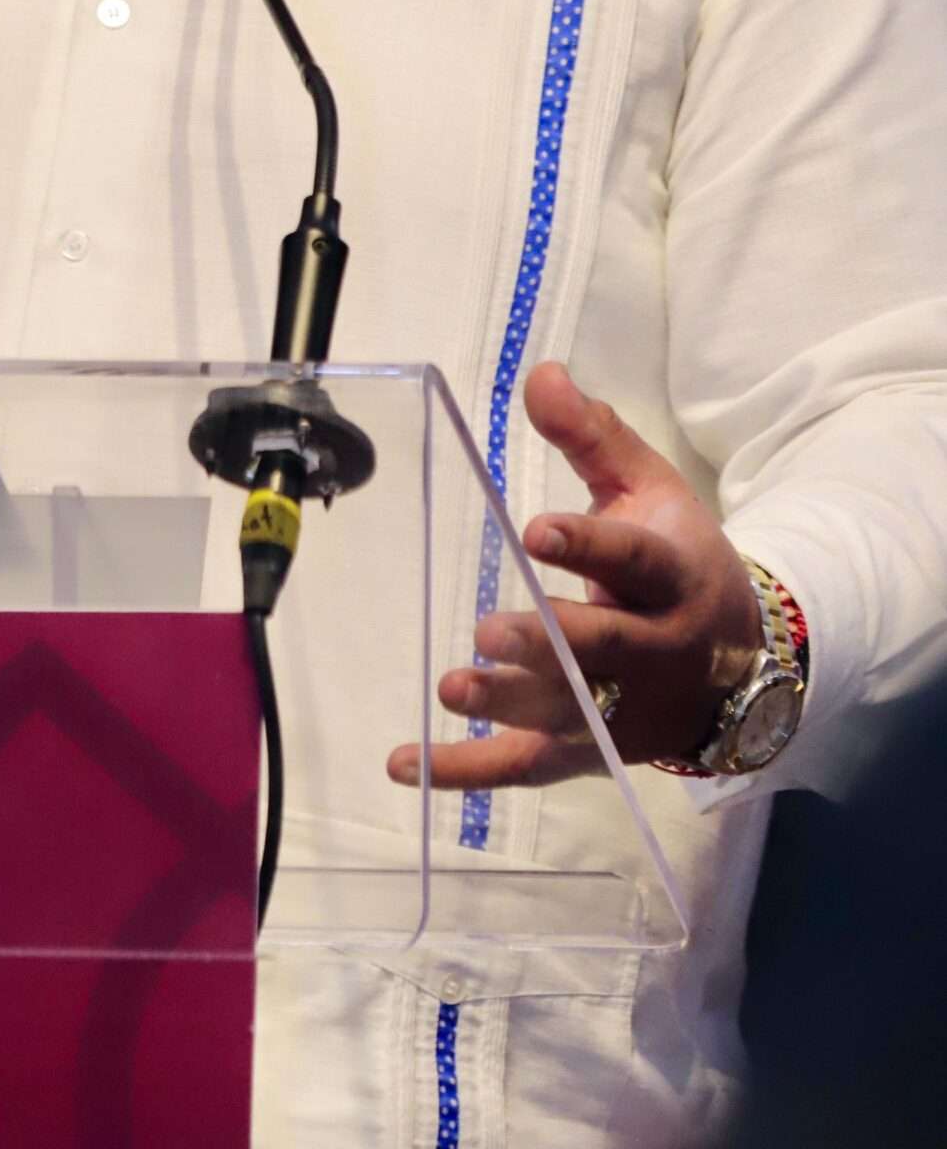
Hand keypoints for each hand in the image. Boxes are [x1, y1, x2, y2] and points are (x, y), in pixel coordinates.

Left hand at [387, 362, 762, 790]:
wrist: (743, 662)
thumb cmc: (678, 560)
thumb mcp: (650, 488)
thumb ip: (592, 437)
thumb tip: (541, 375)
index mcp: (674, 576)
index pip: (635, 562)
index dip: (589, 548)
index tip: (536, 533)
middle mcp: (658, 651)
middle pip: (605, 651)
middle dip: (549, 644)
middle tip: (490, 630)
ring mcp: (626, 712)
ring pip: (572, 714)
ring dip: (511, 705)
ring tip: (454, 688)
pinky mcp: (591, 752)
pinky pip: (530, 768)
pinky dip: (468, 772)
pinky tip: (404, 765)